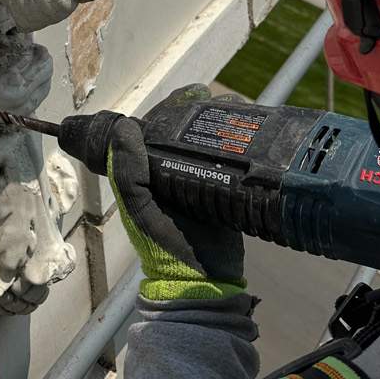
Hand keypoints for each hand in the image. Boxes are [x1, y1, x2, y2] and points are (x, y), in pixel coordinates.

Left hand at [108, 85, 246, 303]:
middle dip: (205, 111)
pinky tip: (254, 136)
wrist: (203, 285)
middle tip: (225, 103)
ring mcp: (201, 180)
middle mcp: (172, 171)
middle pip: (187, 129)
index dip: (170, 108)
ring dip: (226, 125)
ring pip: (211, 142)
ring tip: (242, 114)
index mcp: (147, 171)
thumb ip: (127, 172)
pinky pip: (232, 161)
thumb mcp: (137, 209)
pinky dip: (241, 146)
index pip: (155, 127)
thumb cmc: (163, 249)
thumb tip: (125, 127)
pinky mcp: (225, 192)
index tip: (192, 93)